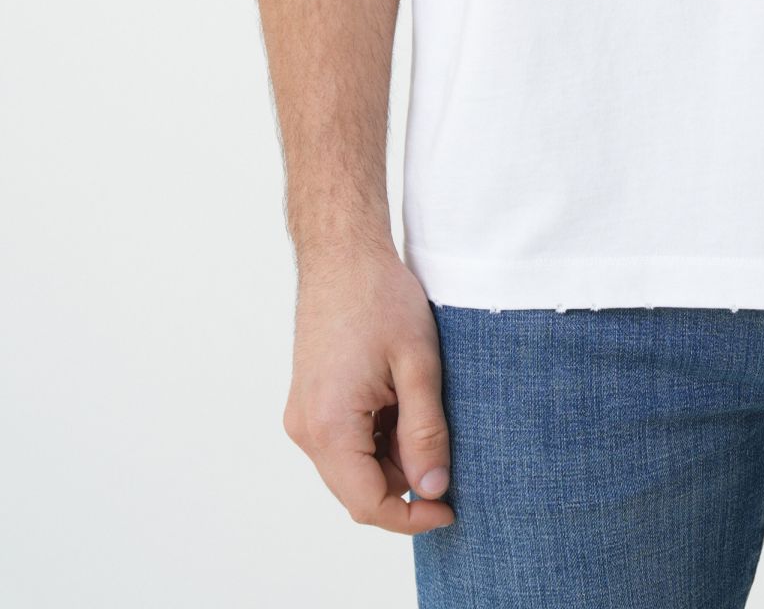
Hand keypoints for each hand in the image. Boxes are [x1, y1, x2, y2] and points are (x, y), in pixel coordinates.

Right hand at [282, 242, 455, 532]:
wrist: (343, 253)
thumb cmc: (379, 298)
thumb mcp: (417, 364)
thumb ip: (425, 433)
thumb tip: (432, 490)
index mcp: (328, 426)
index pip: (367, 503)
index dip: (412, 517)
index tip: (451, 509)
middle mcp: (306, 429)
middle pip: (358, 489)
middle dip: (406, 483)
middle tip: (446, 449)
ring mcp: (304, 415)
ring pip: (353, 466)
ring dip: (392, 457)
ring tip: (423, 409)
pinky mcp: (311, 402)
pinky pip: (345, 442)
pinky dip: (378, 437)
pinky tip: (402, 401)